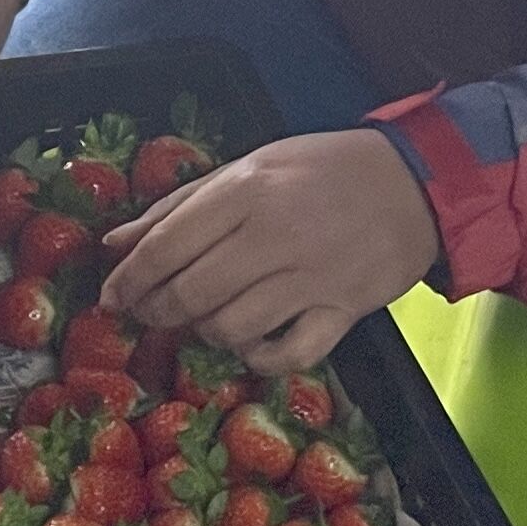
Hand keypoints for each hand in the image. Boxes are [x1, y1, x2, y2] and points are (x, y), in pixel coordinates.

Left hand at [100, 129, 441, 373]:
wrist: (414, 183)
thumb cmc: (322, 169)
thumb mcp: (248, 166)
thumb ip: (179, 205)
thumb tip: (115, 244)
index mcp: (245, 191)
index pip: (165, 247)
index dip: (129, 280)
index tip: (112, 297)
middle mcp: (273, 236)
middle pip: (190, 294)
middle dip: (156, 312)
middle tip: (149, 315)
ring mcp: (310, 279)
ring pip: (230, 329)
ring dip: (204, 333)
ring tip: (203, 320)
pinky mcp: (342, 313)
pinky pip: (286, 356)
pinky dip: (258, 358)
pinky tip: (251, 343)